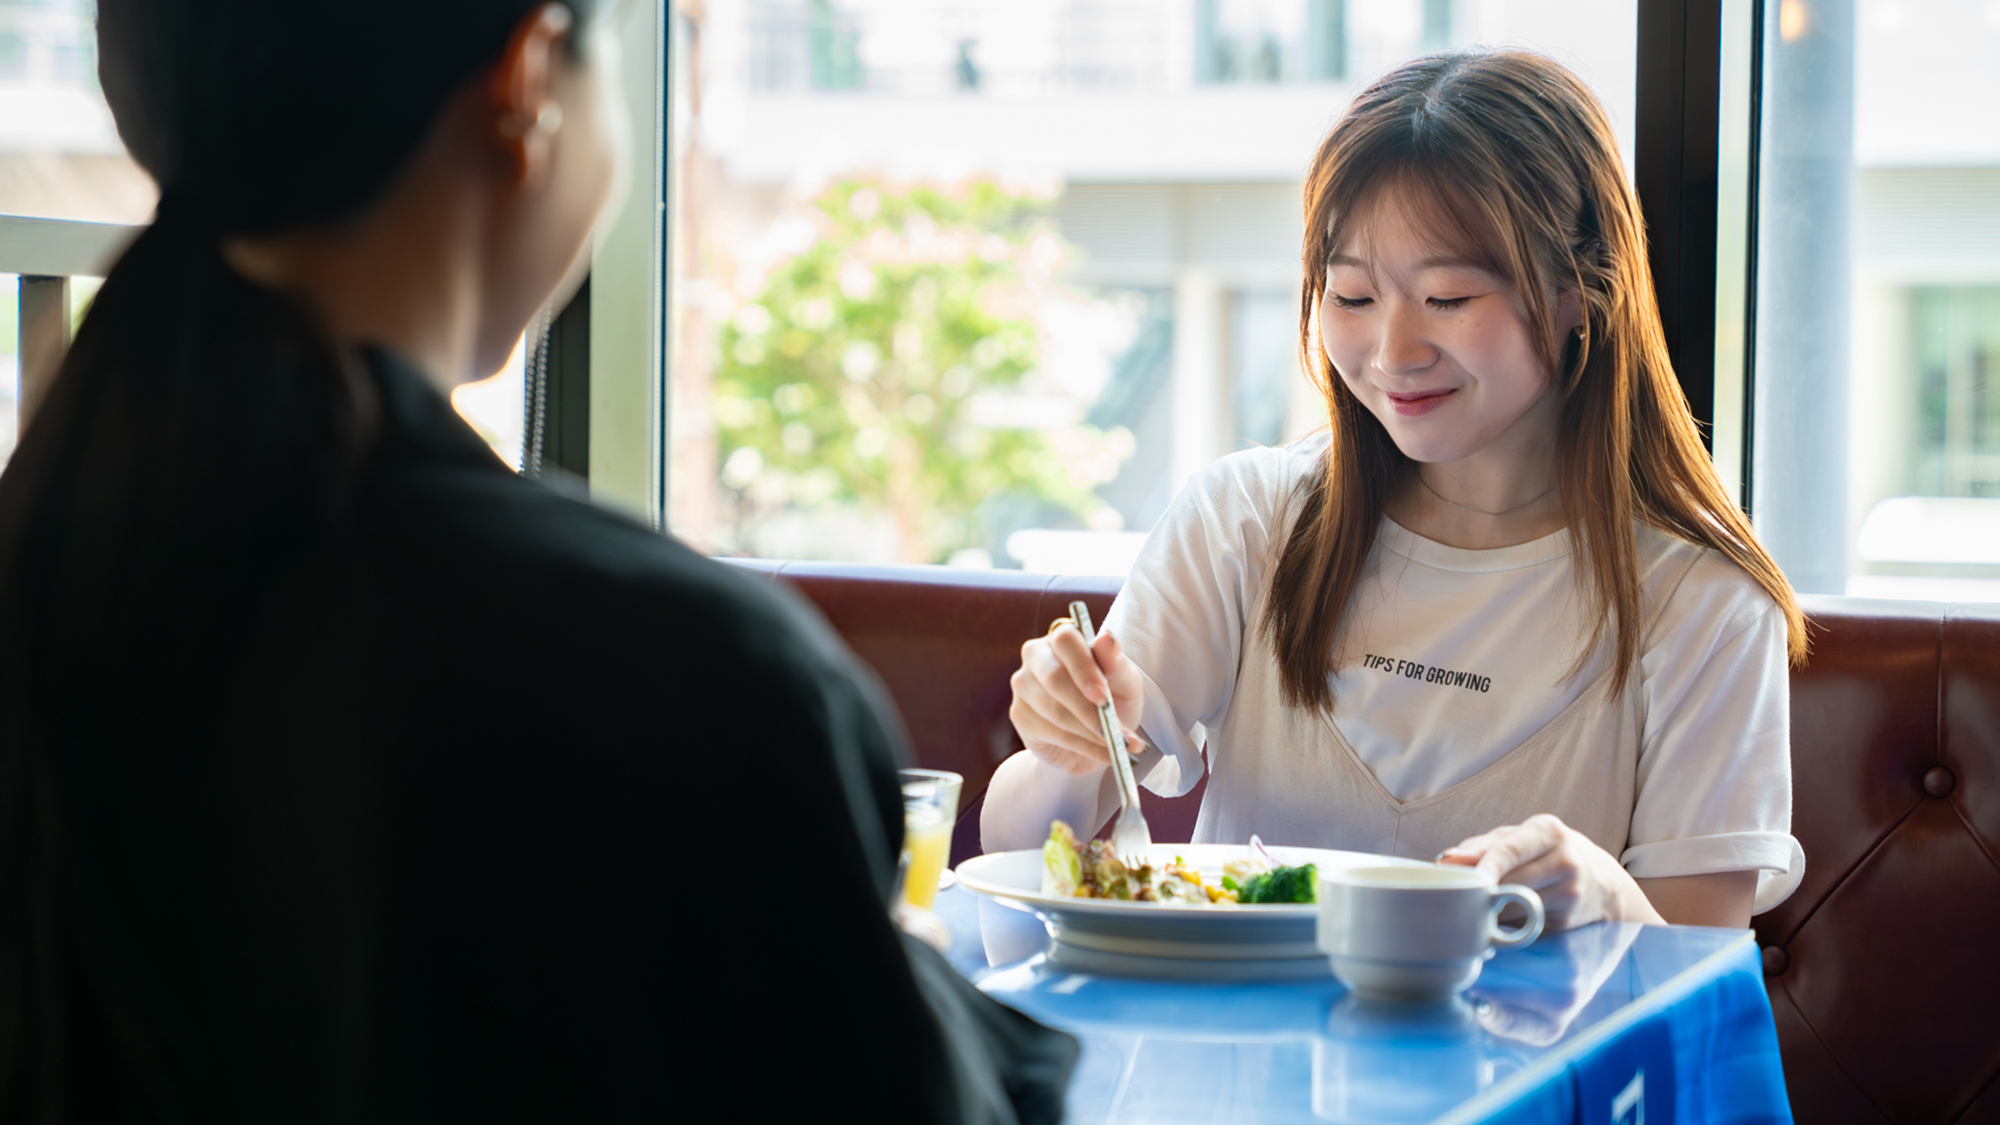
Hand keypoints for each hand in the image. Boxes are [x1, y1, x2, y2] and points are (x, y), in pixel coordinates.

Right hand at [1008, 621, 1146, 776]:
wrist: (1095, 741)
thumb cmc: (1112, 701)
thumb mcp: (1125, 683)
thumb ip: (1117, 664)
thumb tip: (1107, 637)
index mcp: (1063, 638)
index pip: (1065, 640)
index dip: (1084, 668)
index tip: (1103, 696)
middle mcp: (1037, 655)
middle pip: (1054, 678)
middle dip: (1087, 709)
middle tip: (1113, 730)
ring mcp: (1023, 684)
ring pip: (1055, 711)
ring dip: (1091, 733)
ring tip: (1120, 745)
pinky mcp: (1019, 714)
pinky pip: (1053, 733)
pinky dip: (1085, 747)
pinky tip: (1105, 753)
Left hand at [1439, 813, 1661, 930]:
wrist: (1604, 884)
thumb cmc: (1548, 853)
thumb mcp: (1522, 839)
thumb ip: (1483, 846)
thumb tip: (1447, 859)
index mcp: (1548, 831)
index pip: (1511, 849)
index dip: (1485, 864)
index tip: (1463, 878)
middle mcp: (1564, 859)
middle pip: (1511, 880)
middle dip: (1481, 890)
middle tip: (1455, 895)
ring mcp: (1570, 892)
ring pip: (1516, 905)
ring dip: (1493, 908)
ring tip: (1480, 903)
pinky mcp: (1568, 920)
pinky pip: (1526, 922)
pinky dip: (1510, 921)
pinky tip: (1507, 914)